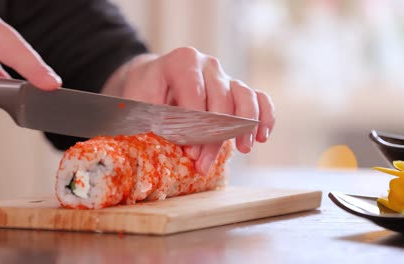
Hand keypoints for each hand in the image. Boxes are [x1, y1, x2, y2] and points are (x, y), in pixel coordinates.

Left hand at [102, 47, 275, 174]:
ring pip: (245, 98)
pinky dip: (264, 116)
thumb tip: (174, 150)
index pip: (195, 96)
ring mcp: (225, 76)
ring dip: (245, 126)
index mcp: (182, 61)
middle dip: (214, 137)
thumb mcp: (138, 103)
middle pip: (220, 102)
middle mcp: (207, 65)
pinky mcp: (236, 89)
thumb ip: (153, 122)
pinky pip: (259, 98)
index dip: (194, 127)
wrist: (152, 79)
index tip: (190, 153)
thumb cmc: (144, 92)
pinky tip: (263, 136)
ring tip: (244, 148)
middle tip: (203, 163)